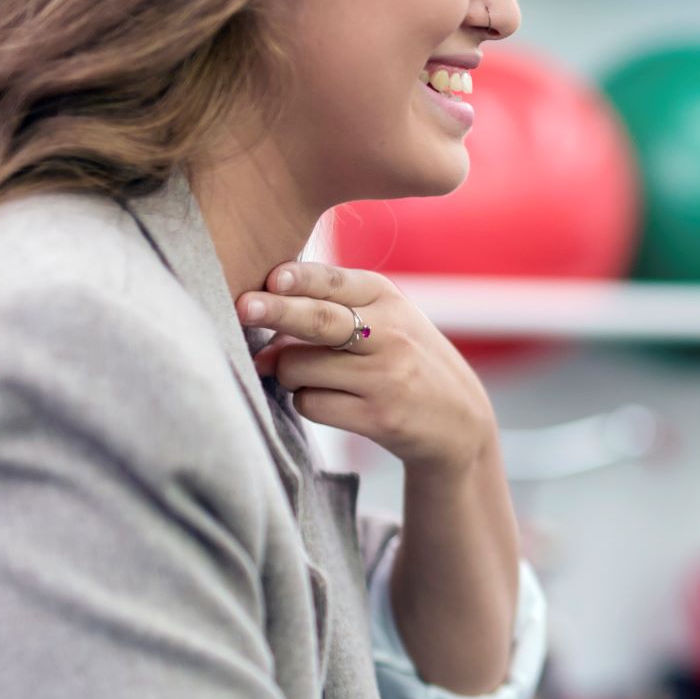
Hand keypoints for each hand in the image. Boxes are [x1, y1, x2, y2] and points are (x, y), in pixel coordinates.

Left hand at [239, 261, 495, 474]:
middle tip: (241, 308)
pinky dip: (307, 402)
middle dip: (273, 312)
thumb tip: (261, 329)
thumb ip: (329, 310)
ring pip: (300, 367)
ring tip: (311, 376)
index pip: (334, 281)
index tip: (270, 279)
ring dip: (288, 373)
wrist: (459, 419)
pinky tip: (331, 401)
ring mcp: (386, 377)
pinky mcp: (378, 418)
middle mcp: (391, 334)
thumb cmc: (405, 360)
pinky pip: (311, 404)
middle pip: (317, 320)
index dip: (298, 279)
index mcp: (389, 299)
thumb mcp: (385, 319)